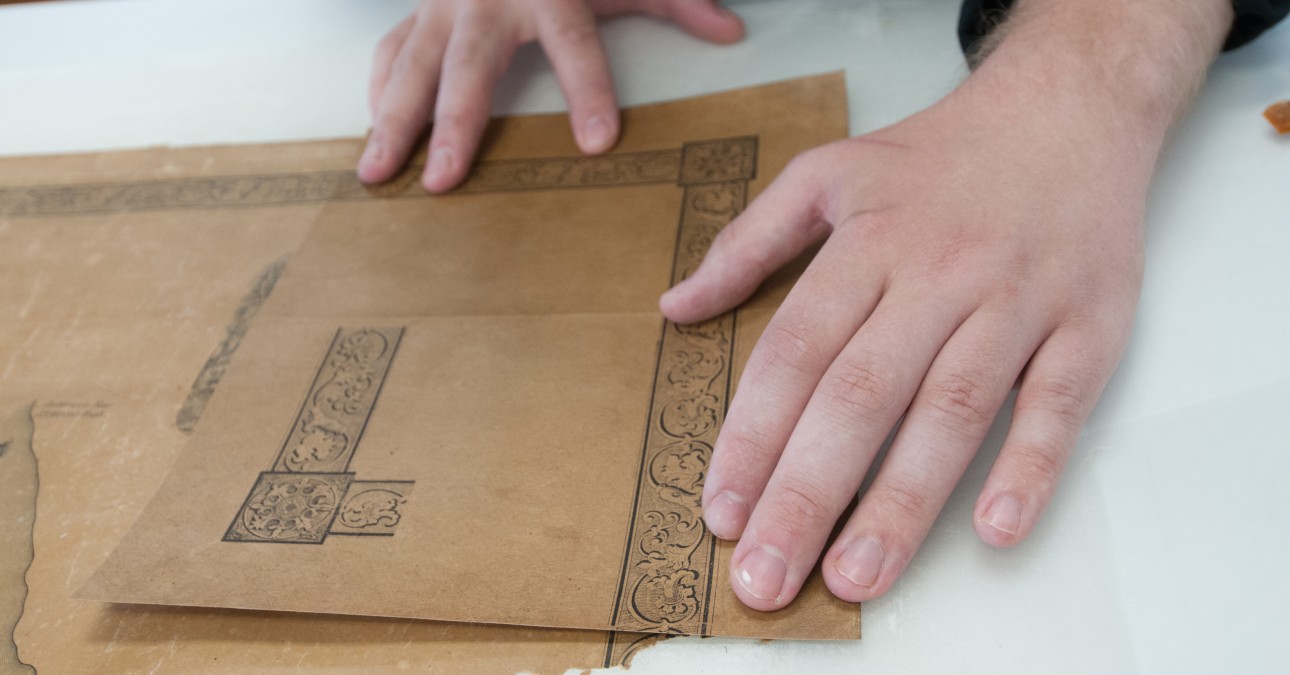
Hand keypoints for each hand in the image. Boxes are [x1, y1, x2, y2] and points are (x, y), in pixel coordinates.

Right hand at [359, 0, 743, 190]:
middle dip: (455, 124)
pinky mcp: (419, 10)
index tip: (597, 140)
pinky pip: (390, 51)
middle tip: (445, 179)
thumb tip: (731, 31)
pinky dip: (378, 90)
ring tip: (378, 174)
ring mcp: (445, 5)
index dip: (586, 89)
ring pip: (412, 64)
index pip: (573, 43)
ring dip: (393, 121)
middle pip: (470, 67)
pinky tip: (375, 134)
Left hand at [660, 48, 1158, 608]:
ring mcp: (1016, 302)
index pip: (794, 353)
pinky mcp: (1089, 325)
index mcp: (867, 241)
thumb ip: (748, 242)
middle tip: (767, 577)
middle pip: (861, 396)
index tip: (721, 510)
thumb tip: (676, 306)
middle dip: (806, 493)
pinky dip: (1030, 465)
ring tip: (854, 575)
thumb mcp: (827, 172)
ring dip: (902, 501)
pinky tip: (993, 528)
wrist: (1069, 109)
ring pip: (952, 410)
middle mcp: (938, 274)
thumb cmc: (939, 156)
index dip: (752, 436)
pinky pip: (1057, 403)